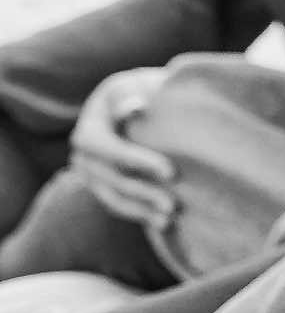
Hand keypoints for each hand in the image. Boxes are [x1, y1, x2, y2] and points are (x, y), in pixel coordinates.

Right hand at [65, 67, 174, 232]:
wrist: (135, 103)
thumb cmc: (143, 92)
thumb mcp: (137, 87)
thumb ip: (134, 96)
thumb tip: (136, 107)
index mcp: (90, 128)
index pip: (108, 148)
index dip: (137, 161)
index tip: (171, 171)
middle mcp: (83, 154)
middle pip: (111, 178)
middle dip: (143, 193)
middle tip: (174, 205)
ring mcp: (90, 174)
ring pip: (112, 198)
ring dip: (141, 210)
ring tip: (170, 220)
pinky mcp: (102, 187)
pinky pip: (117, 205)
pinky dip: (139, 215)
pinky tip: (163, 225)